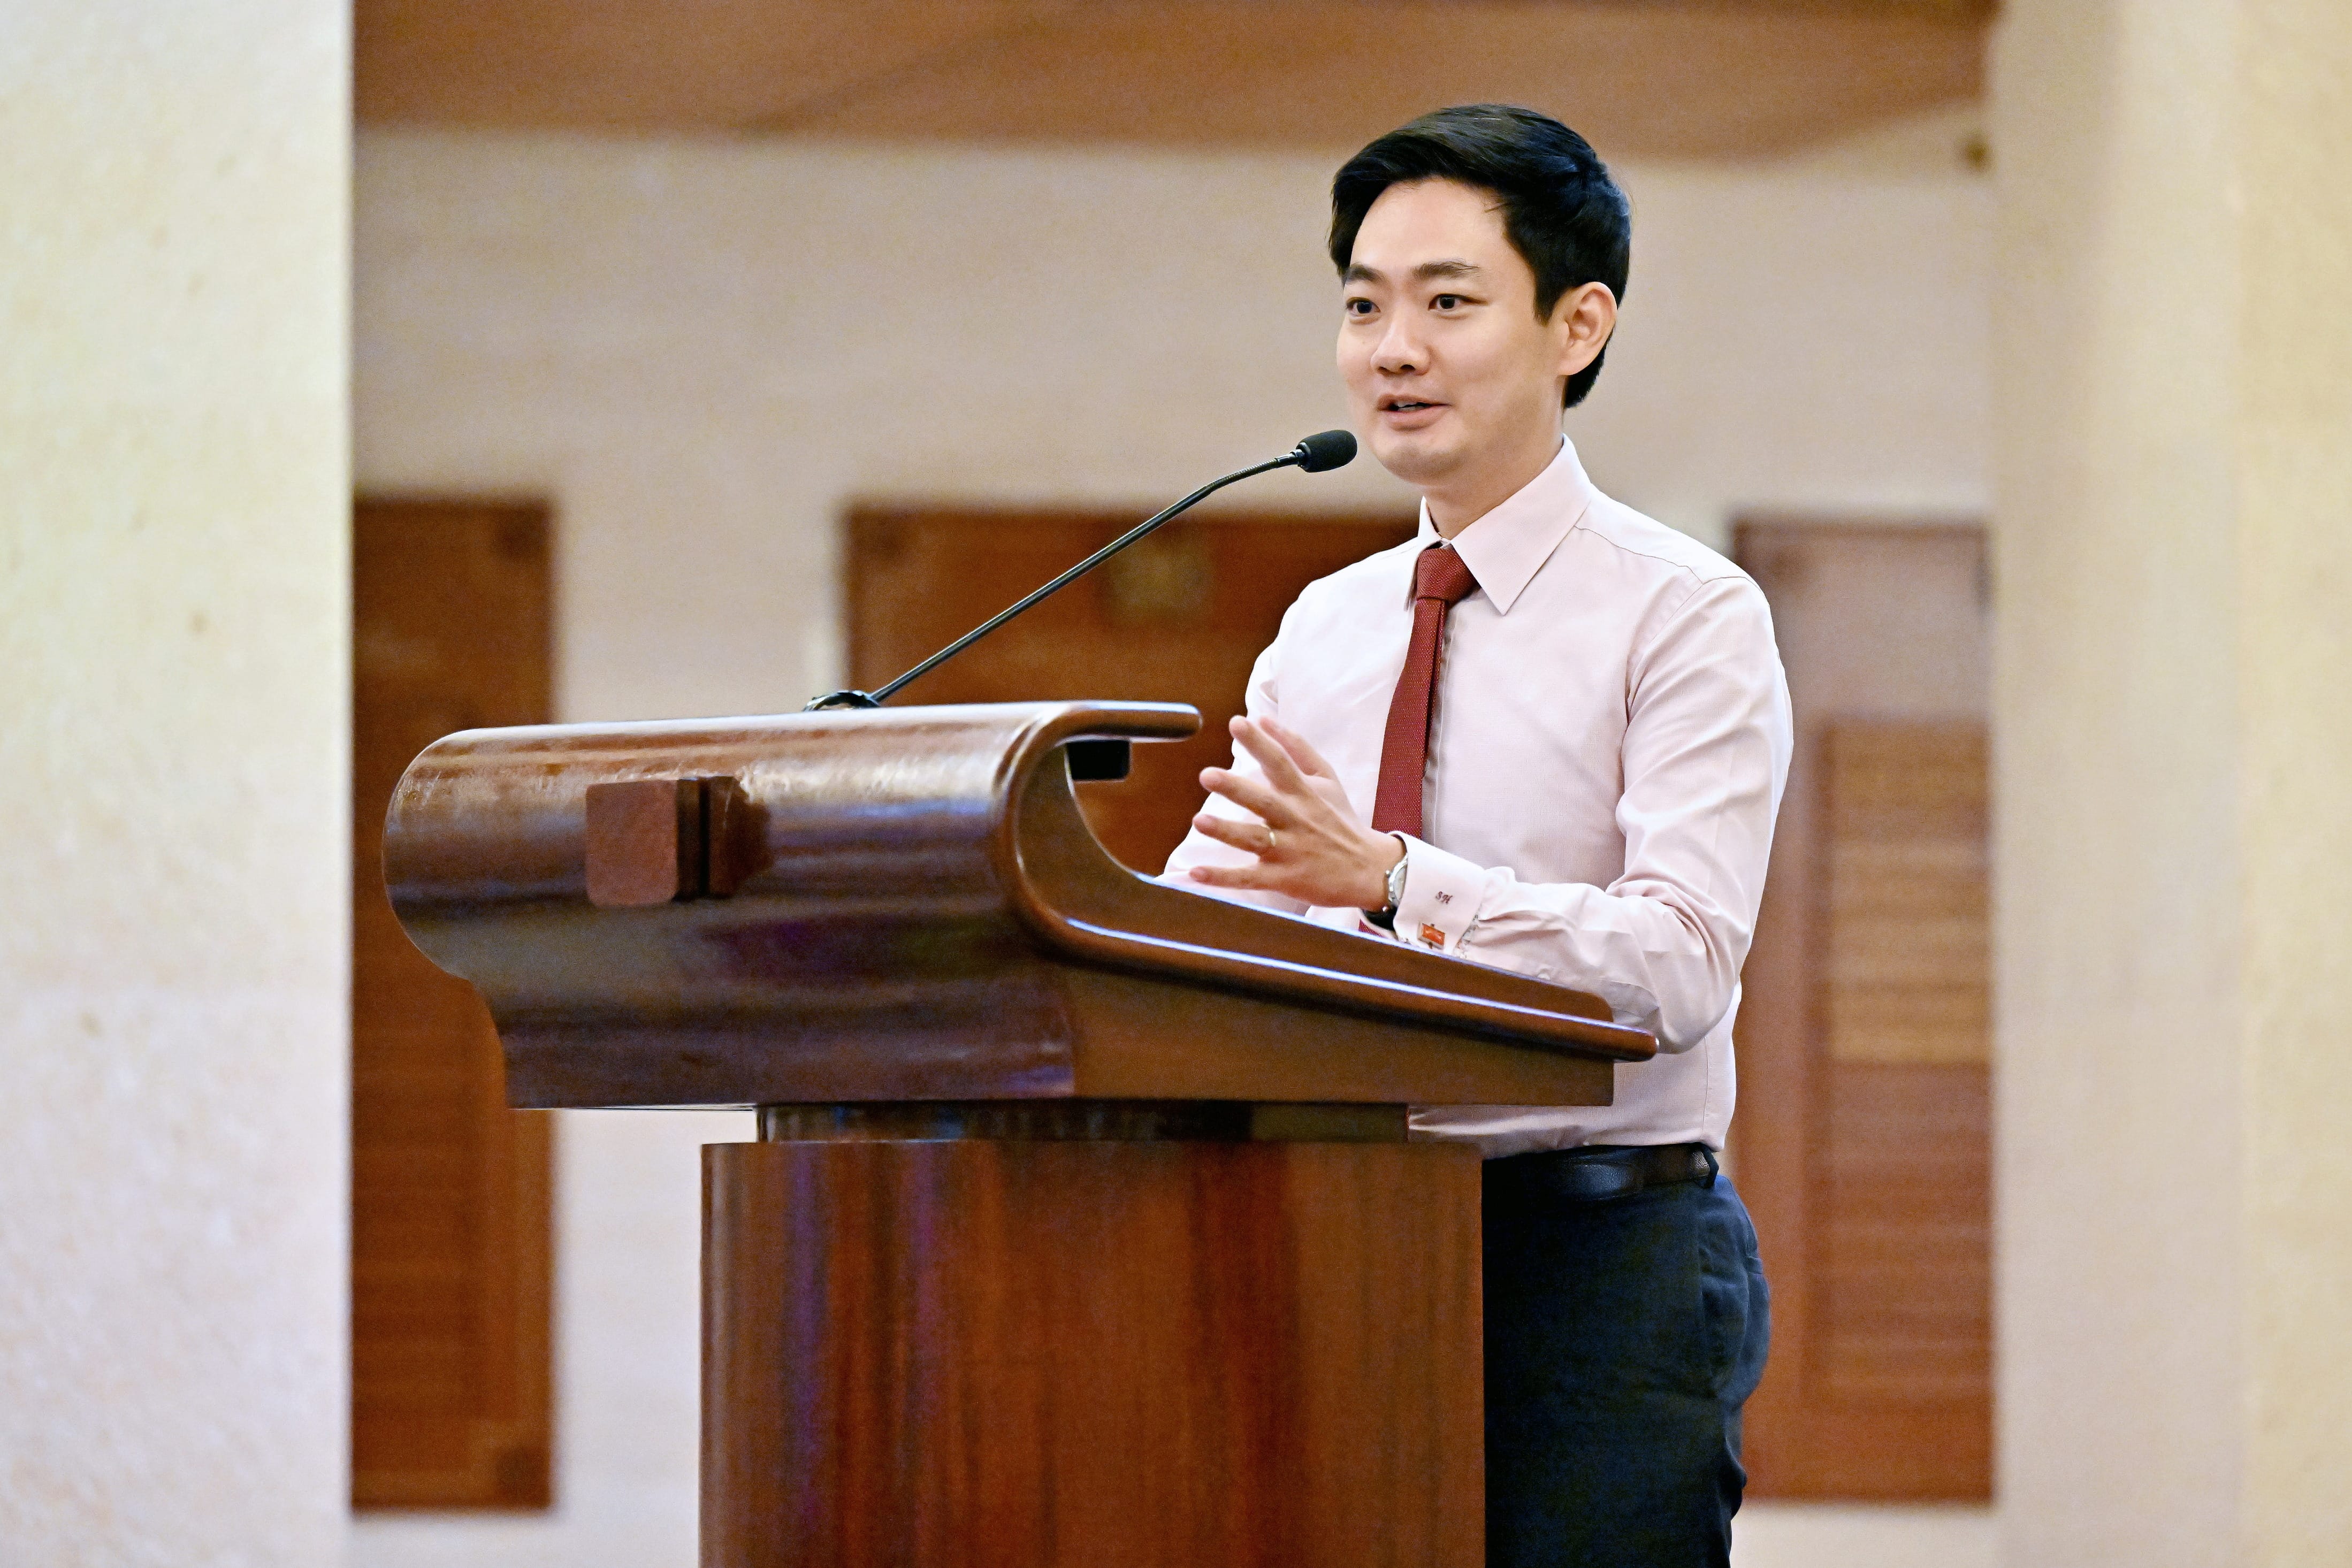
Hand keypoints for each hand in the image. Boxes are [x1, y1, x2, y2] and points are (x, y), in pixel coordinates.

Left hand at [1187, 715, 1403, 909]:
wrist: (1368, 869)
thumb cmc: (1340, 818)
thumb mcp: (1327, 779)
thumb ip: (1297, 747)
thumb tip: (1263, 718)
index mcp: (1304, 793)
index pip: (1280, 763)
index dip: (1259, 743)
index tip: (1237, 722)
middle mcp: (1295, 820)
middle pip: (1263, 802)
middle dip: (1235, 789)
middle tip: (1207, 775)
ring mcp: (1289, 851)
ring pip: (1254, 839)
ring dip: (1226, 831)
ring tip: (1199, 821)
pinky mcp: (1283, 878)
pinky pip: (1249, 878)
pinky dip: (1223, 878)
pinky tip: (1195, 873)